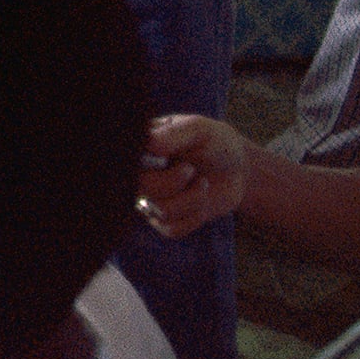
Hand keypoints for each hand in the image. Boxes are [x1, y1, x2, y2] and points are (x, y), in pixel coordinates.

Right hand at [138, 115, 249, 237]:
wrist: (236, 169)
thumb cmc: (213, 143)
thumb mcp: (198, 130)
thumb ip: (173, 134)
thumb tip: (149, 143)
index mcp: (137, 147)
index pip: (124, 161)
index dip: (142, 166)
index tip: (166, 160)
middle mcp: (136, 174)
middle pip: (140, 188)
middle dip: (173, 182)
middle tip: (190, 169)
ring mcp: (148, 198)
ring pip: (159, 210)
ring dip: (192, 199)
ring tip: (202, 183)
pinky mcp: (163, 219)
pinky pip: (171, 228)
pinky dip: (194, 217)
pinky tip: (201, 202)